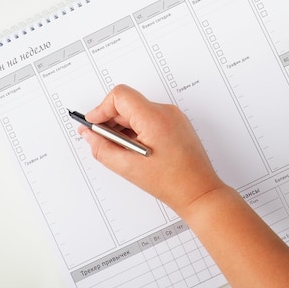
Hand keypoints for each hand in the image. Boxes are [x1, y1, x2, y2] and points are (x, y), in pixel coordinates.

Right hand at [79, 84, 223, 216]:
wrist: (199, 191)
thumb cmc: (171, 182)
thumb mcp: (127, 167)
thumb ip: (102, 148)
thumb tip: (89, 134)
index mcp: (154, 118)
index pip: (120, 96)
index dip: (101, 108)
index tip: (93, 124)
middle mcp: (166, 111)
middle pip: (128, 103)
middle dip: (110, 120)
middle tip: (101, 140)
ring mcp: (173, 116)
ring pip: (137, 111)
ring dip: (123, 126)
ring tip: (122, 150)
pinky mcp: (176, 123)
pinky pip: (149, 117)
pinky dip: (136, 129)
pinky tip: (135, 149)